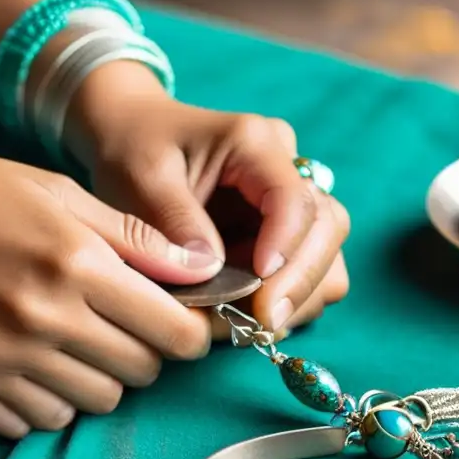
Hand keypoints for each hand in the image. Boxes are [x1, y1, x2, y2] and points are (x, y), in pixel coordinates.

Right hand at [0, 140, 218, 438]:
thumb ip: (135, 237)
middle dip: (145, 352)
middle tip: (119, 324)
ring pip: (92, 404)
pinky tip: (27, 363)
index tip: (183, 324)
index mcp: (76, 265)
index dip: (192, 333)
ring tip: (68, 341)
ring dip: (95, 378)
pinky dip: (44, 400)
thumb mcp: (59, 193)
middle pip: (140, 374)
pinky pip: (33, 423)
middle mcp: (42, 321)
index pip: (175, 334)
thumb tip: (202, 271)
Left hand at [72, 70, 349, 339]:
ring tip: (251, 322)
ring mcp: (289, 199)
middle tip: (262, 323)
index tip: (258, 290)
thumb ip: (176, 220)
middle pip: (328, 227)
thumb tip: (213, 269)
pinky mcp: (282, 230)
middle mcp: (286, 166)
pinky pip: (308, 270)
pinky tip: (250, 314)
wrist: (131, 135)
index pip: (294, 199)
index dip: (286, 248)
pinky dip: (288, 297)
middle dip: (301, 281)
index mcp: (254, 143)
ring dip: (299, 294)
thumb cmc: (133, 148)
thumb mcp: (142, 177)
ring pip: (328, 253)